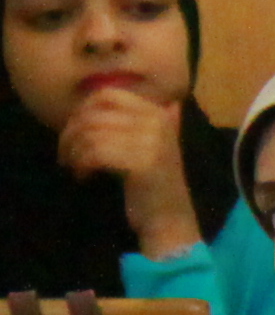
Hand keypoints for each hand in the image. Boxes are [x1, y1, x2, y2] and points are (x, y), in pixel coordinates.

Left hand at [53, 81, 201, 254]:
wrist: (168, 219)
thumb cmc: (151, 184)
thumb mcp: (150, 145)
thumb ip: (144, 120)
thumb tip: (125, 98)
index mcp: (158, 114)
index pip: (107, 95)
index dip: (82, 110)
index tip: (75, 132)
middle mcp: (157, 123)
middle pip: (93, 114)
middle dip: (70, 133)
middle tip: (65, 154)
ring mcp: (151, 142)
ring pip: (91, 134)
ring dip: (73, 152)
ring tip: (74, 166)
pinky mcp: (141, 163)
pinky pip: (95, 153)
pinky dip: (82, 165)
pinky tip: (84, 176)